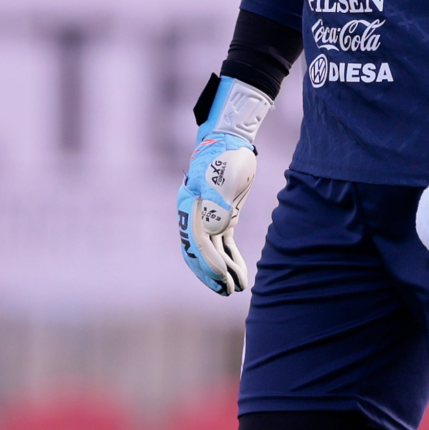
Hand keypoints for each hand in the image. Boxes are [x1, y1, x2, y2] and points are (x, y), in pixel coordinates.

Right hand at [177, 75, 271, 294]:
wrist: (230, 138)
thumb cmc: (226, 155)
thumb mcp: (222, 177)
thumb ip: (216, 203)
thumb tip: (215, 230)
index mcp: (189, 208)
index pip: (197, 243)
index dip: (210, 264)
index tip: (225, 278)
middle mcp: (193, 215)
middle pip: (198, 254)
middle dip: (211, 275)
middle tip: (226, 291)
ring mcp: (206, 216)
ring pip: (210, 252)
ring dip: (221, 272)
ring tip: (234, 289)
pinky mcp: (220, 216)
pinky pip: (222, 244)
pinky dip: (229, 259)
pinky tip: (239, 273)